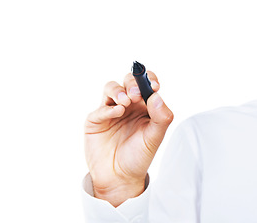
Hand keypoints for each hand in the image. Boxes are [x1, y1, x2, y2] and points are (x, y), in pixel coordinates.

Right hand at [84, 71, 173, 206]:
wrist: (119, 178)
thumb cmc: (138, 157)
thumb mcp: (155, 138)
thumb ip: (161, 117)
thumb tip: (156, 95)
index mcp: (144, 106)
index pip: (146, 84)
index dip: (149, 80)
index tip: (154, 86)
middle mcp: (127, 105)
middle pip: (128, 81)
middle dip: (132, 83)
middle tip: (136, 94)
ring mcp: (110, 111)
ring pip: (111, 88)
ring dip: (118, 91)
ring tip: (125, 102)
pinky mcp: (96, 120)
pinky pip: (100, 108)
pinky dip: (109, 108)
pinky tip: (117, 112)